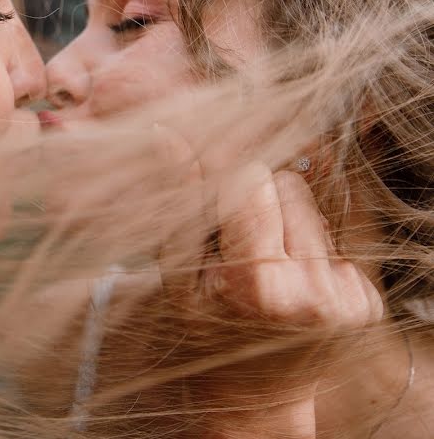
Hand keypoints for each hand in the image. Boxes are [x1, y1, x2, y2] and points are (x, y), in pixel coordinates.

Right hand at [163, 160, 383, 437]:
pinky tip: (287, 281)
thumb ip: (179, 205)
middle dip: (254, 201)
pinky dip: (306, 249)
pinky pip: (332, 238)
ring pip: (310, 207)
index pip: (249, 182)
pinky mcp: (367, 302)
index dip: (223, 179)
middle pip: (285, 185)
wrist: (251, 399)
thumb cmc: (201, 333)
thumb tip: (168, 136)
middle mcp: (312, 291)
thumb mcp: (176, 275)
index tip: (208, 190)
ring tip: (260, 265)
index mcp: (258, 285)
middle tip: (232, 245)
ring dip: (281, 222)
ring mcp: (347, 299)